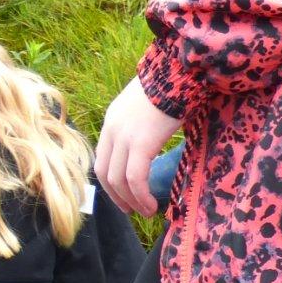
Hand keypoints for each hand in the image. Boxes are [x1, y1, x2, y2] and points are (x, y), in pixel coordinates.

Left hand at [95, 76, 182, 217]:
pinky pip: (135, 178)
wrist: (179, 71)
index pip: (102, 158)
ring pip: (118, 180)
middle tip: (132, 209)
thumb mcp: (145, 108)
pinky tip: (151, 204)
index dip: (110, 181)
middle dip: (117, 196)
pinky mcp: (141, 143)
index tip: (122, 195)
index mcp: (112, 121)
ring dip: (131, 201)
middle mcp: (112, 129)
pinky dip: (141, 196)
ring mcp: (124, 137)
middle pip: (105, 172)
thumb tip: (149, 146)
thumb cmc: (171, 88)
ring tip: (146, 211)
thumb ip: (140, 127)